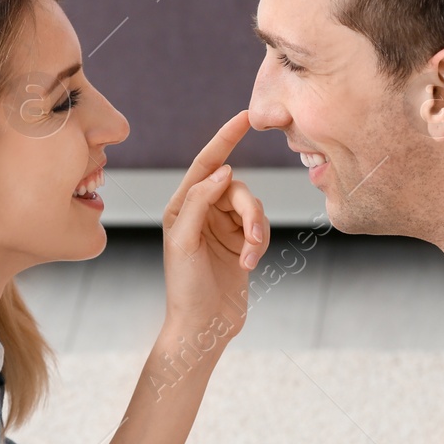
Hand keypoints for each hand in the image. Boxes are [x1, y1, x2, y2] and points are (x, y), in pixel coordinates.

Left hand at [161, 110, 269, 338]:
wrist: (203, 327)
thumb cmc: (184, 287)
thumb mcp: (185, 240)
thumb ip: (201, 201)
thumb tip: (223, 171)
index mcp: (182, 206)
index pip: (206, 163)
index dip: (226, 138)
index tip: (246, 116)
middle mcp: (202, 212)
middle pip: (237, 188)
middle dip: (249, 211)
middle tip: (251, 238)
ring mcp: (223, 227)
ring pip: (254, 207)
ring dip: (256, 231)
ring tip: (248, 257)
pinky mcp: (242, 243)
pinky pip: (261, 227)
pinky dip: (259, 243)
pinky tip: (250, 264)